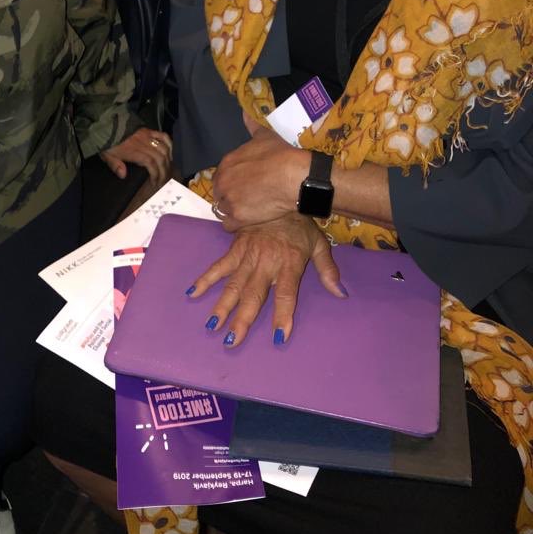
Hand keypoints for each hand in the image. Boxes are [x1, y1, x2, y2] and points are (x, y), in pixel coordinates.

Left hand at [100, 127, 171, 184]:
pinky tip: (171, 155)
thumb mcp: (107, 155)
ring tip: (167, 171)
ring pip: (164, 149)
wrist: (109, 125)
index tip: (155, 183)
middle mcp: (143, 143)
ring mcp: (148, 136)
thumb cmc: (109, 143)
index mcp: (133, 150)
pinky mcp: (150, 130)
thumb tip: (123, 175)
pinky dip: (170, 145)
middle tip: (163, 181)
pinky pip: (164, 136)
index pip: (150, 162)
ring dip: (168, 161)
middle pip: (160, 157)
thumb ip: (115, 165)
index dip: (155, 173)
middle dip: (164, 171)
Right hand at [187, 213, 345, 345]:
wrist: (280, 192)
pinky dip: (205, 279)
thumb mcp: (319, 244)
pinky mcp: (235, 247)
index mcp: (288, 264)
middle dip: (242, 320)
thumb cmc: (300, 223)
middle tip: (232, 341)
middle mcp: (266, 263)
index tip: (278, 336)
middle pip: (252, 295)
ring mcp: (247, 255)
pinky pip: (219, 265)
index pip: (285, 295)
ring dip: (222, 305)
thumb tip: (340, 293)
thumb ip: (328, 270)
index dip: (282, 315)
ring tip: (213, 325)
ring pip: (233, 285)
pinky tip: (193, 292)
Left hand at [212, 112, 302, 230]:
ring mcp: (228, 200)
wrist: (293, 177)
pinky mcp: (237, 217)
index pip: (221, 176)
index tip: (244, 184)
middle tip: (248, 198)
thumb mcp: (265, 136)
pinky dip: (236, 224)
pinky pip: (228, 225)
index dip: (232, 181)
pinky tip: (249, 220)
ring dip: (233, 210)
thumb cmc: (280, 154)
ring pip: (222, 209)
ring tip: (250, 210)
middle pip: (220, 194)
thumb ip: (252, 126)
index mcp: (226, 163)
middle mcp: (223, 182)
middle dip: (230, 196)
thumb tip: (245, 114)